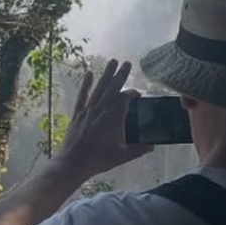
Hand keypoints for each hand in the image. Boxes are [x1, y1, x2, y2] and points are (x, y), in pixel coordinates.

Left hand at [56, 59, 151, 179]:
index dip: (133, 94)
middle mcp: (102, 109)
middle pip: (113, 88)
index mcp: (114, 117)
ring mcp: (88, 110)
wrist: (73, 163)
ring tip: (112, 61)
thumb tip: (152, 146)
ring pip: (100, 88)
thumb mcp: (123, 156)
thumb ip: (139, 149)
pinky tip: (89, 73)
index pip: (126, 99)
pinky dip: (86, 84)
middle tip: (127, 63)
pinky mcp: (78, 114)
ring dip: (107, 74)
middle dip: (121, 75)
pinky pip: (83, 96)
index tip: (138, 95)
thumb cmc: (99, 159)